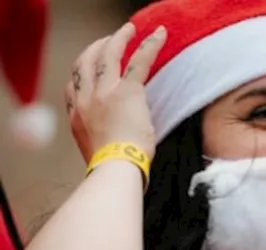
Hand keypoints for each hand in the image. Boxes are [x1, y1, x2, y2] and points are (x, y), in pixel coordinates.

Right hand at [66, 22, 165, 162]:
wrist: (116, 168)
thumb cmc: (113, 168)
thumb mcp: (96, 150)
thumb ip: (101, 135)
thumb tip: (115, 135)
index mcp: (77, 115)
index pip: (73, 86)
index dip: (81, 74)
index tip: (91, 68)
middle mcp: (86, 99)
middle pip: (85, 62)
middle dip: (96, 48)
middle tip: (110, 40)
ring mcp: (105, 93)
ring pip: (108, 55)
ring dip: (119, 38)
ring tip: (129, 30)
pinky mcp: (127, 92)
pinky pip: (138, 62)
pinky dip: (149, 46)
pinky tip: (159, 36)